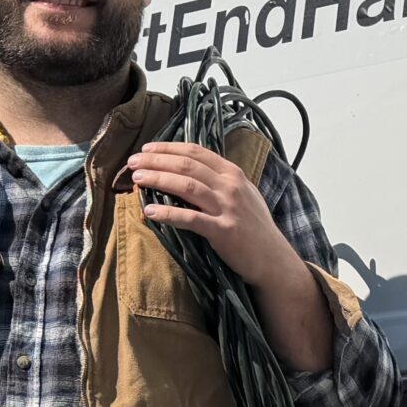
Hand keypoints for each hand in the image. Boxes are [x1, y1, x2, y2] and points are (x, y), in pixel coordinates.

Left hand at [128, 142, 302, 290]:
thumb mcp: (243, 195)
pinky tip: (150, 211)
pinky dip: (169, 214)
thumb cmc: (254, 227)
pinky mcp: (223, 231)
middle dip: (156, 160)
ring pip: (186, 186)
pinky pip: (191, 219)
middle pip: (186, 166)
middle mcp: (230, 186)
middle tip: (133, 162)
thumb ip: (220, 181)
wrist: (273, 258)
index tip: (147, 149)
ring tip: (137, 178)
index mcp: (233, 174)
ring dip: (158, 179)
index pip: (196, 152)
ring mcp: (227, 208)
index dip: (168, 148)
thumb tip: (188, 173)